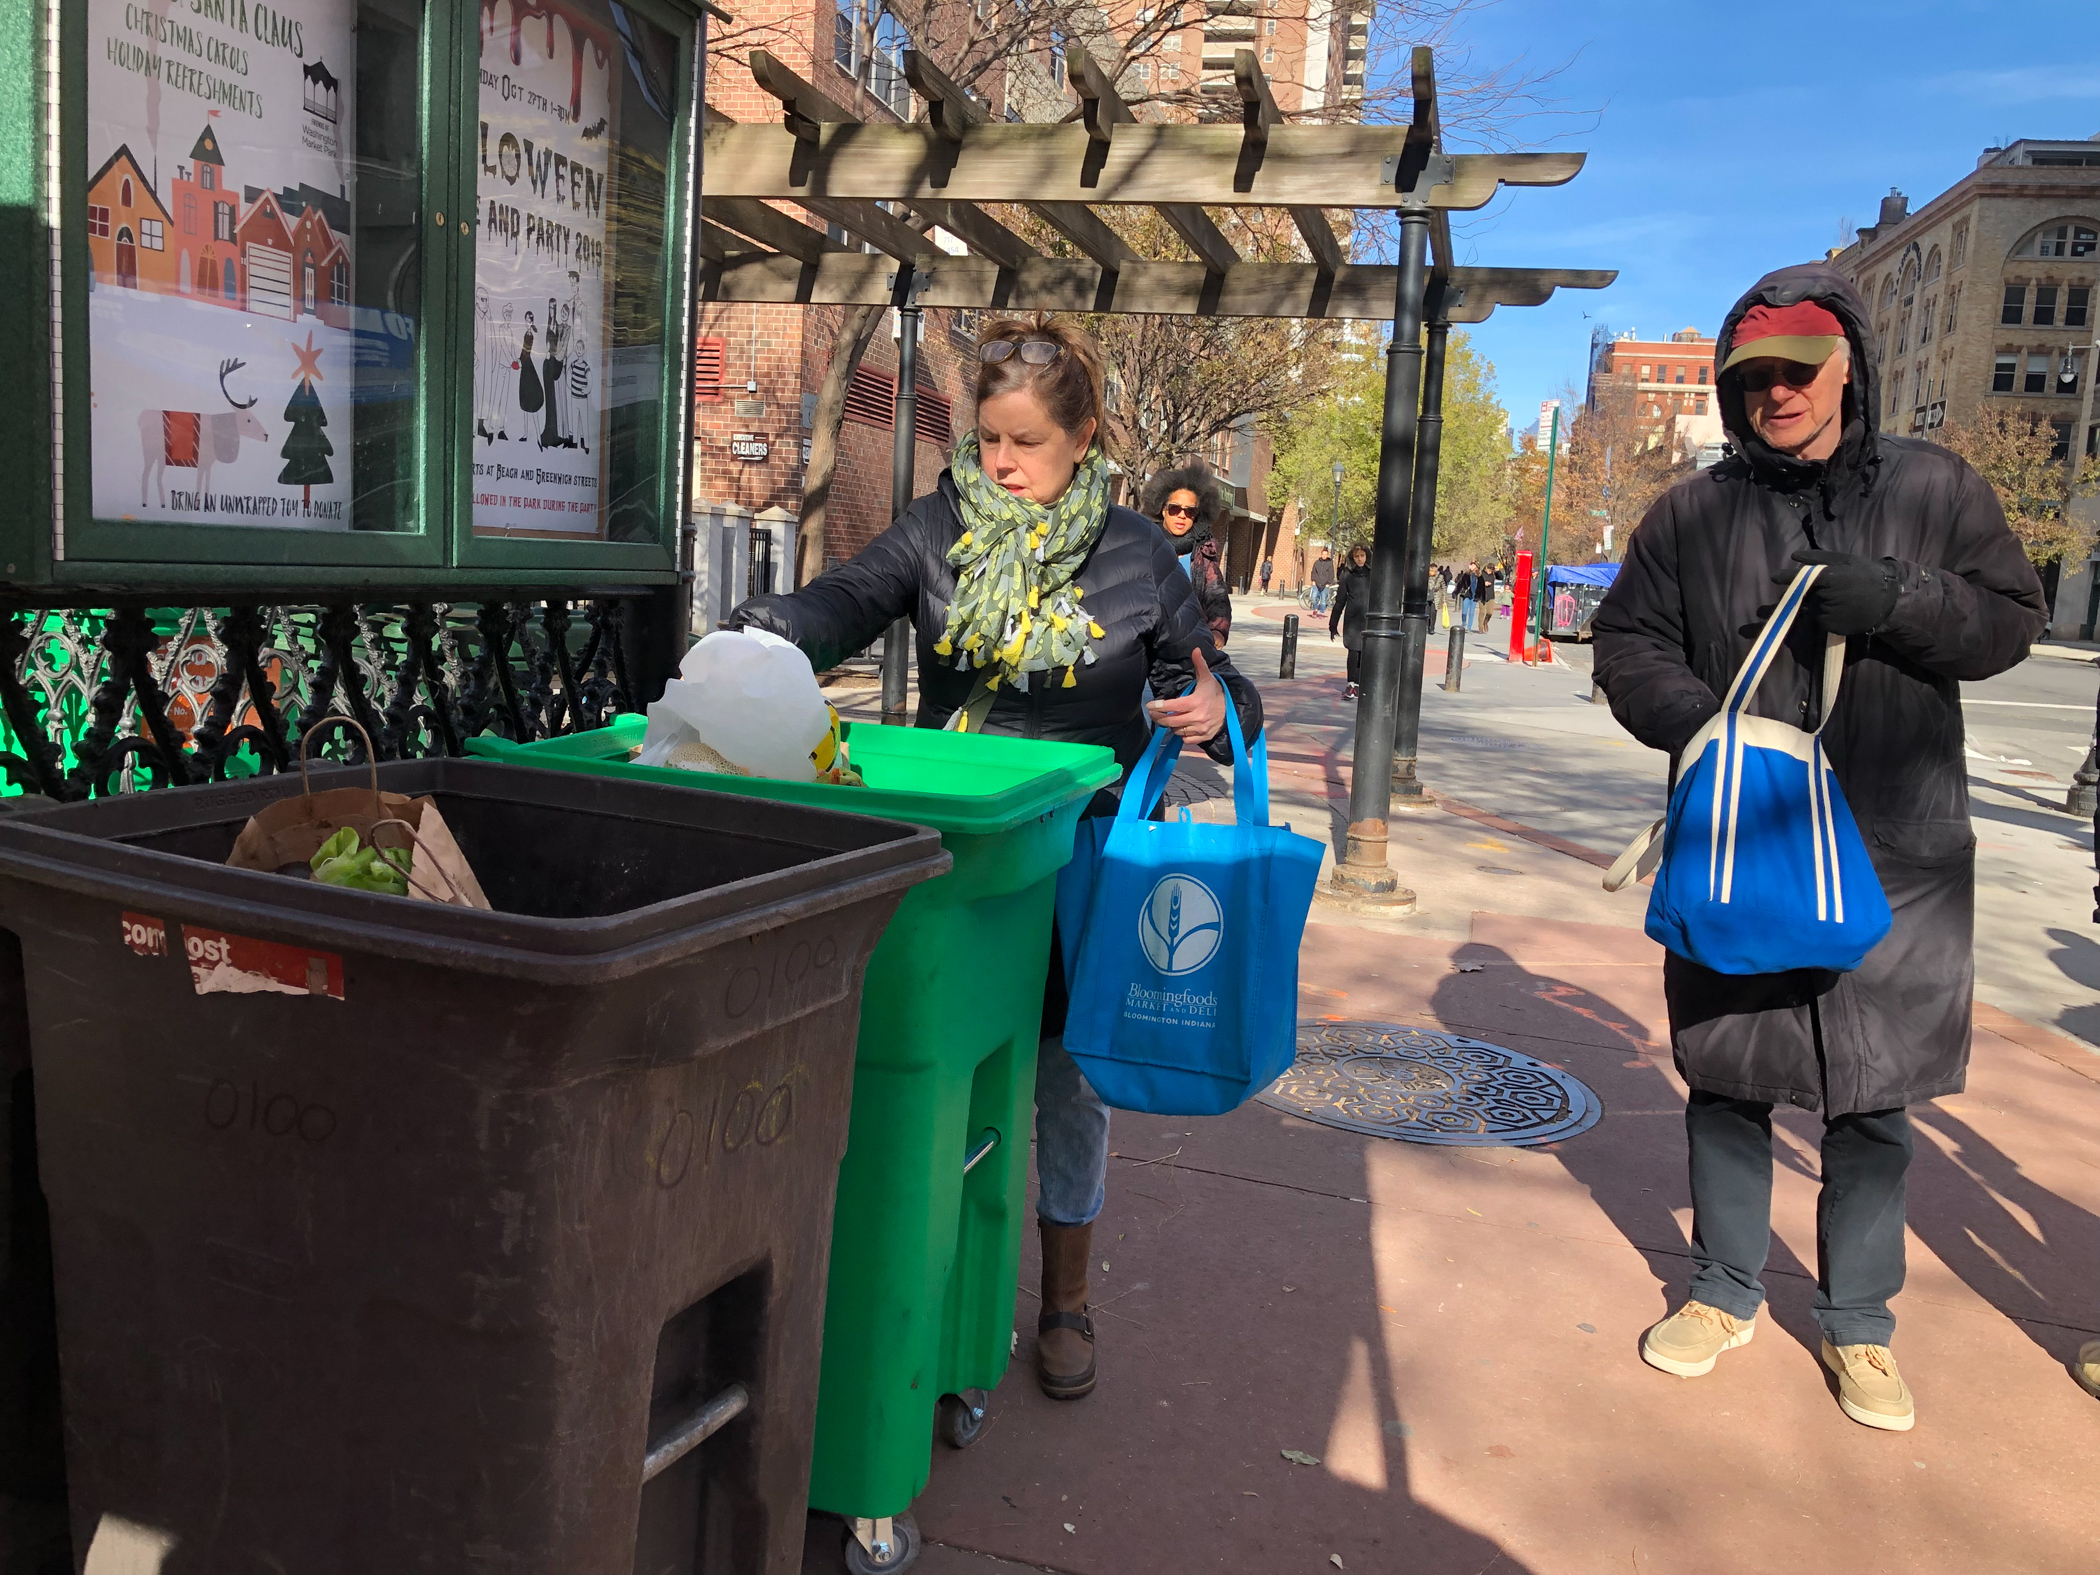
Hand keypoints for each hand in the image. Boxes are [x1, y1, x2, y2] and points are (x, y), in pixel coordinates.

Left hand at [1146, 646, 1227, 744]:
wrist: (1232, 709)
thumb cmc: (1215, 692)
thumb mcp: (1207, 677)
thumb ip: (1200, 664)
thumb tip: (1195, 649)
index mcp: (1196, 702)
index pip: (1172, 706)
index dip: (1159, 707)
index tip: (1150, 706)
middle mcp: (1198, 717)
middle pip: (1171, 721)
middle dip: (1159, 718)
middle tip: (1153, 714)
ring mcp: (1201, 728)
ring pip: (1177, 731)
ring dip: (1170, 726)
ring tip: (1167, 719)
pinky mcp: (1204, 737)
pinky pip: (1186, 739)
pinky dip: (1181, 734)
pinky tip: (1180, 727)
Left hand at [1775, 549, 1900, 635]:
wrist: (1887, 604)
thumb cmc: (1866, 577)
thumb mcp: (1846, 562)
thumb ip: (1819, 559)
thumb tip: (1794, 556)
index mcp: (1829, 579)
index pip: (1802, 578)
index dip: (1787, 577)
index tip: (1775, 577)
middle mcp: (1825, 598)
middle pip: (1804, 594)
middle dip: (1804, 591)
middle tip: (1822, 588)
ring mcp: (1826, 614)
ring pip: (1810, 607)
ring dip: (1814, 602)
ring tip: (1837, 598)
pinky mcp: (1828, 627)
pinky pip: (1817, 618)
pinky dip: (1822, 613)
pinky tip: (1838, 609)